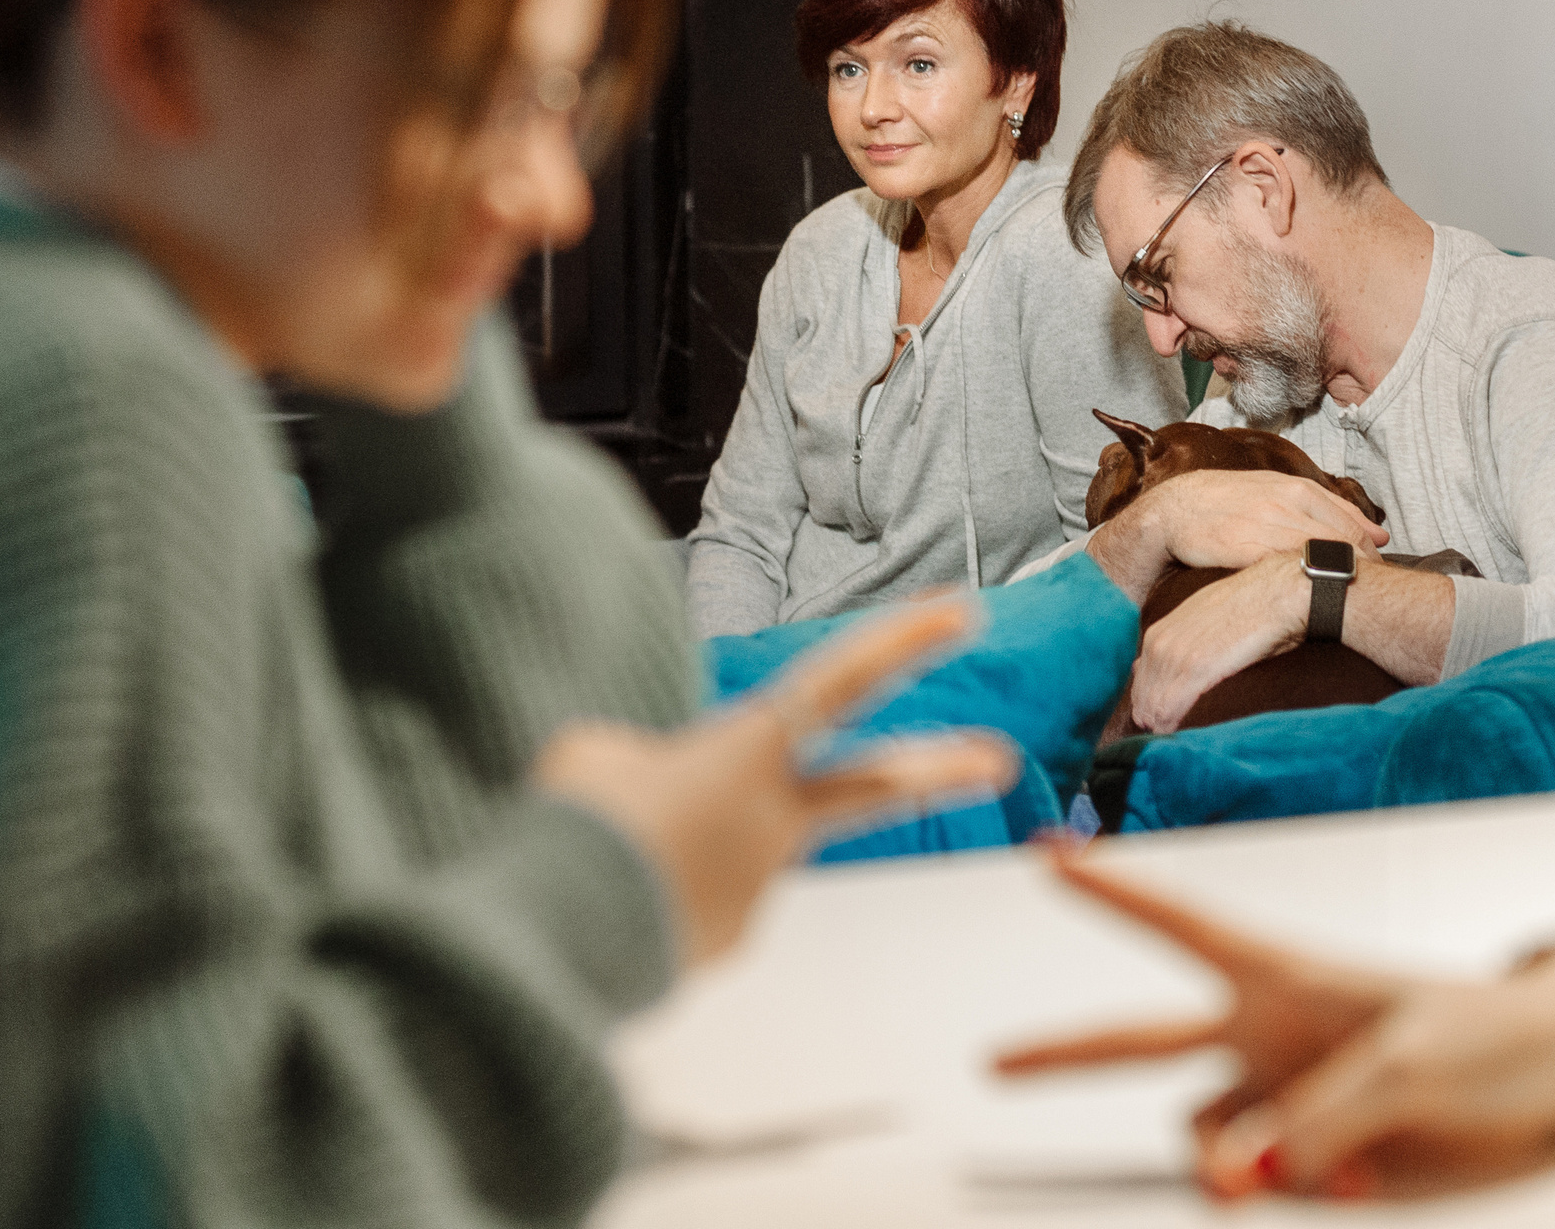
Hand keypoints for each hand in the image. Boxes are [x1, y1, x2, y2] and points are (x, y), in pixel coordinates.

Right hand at [536, 599, 1018, 965]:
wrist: (555, 940)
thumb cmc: (575, 831)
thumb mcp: (593, 756)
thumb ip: (639, 754)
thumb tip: (648, 779)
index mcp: (743, 754)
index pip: (837, 683)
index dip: (899, 642)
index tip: (961, 613)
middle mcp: (771, 822)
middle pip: (870, 786)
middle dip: (938, 769)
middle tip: (999, 761)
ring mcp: (758, 887)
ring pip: (718, 845)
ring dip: (667, 847)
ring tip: (607, 859)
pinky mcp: (730, 939)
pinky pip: (691, 897)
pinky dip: (651, 891)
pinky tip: (611, 900)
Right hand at [996, 843, 1554, 1201]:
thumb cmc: (1492, 1034)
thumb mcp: (1403, 1064)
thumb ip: (1313, 1121)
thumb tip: (1242, 1178)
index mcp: (1282, 975)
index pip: (1177, 925)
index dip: (1108, 891)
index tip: (1046, 854)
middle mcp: (1268, 1036)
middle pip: (1140, 1045)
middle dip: (1063, 1055)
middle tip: (995, 1063)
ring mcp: (1288, 1102)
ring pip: (1199, 1138)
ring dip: (1220, 1164)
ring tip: (1277, 1174)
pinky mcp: (1318, 1163)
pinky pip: (1260, 1188)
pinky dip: (1288, 1192)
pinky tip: (1356, 1181)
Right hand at [1089, 470, 1387, 601]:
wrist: (1175, 509)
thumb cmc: (1228, 503)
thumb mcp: (1277, 493)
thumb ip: (1325, 510)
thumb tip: (1378, 533)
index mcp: (1297, 489)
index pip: (1351, 524)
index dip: (1369, 553)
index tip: (1376, 572)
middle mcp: (1286, 502)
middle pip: (1341, 540)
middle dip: (1361, 568)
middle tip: (1369, 592)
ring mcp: (1266, 524)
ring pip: (1318, 554)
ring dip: (1337, 577)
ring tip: (1346, 599)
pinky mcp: (1245, 548)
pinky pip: (1285, 568)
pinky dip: (1304, 582)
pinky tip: (1311, 598)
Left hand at [1128, 553, 1309, 732]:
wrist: (1276, 593)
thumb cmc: (1250, 609)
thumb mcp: (1204, 620)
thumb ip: (1183, 642)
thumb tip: (1174, 668)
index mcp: (1160, 631)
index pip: (1140, 677)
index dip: (1148, 701)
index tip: (1158, 719)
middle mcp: (1159, 643)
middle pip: (1142, 695)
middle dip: (1151, 718)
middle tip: (1162, 737)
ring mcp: (1176, 655)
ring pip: (1153, 705)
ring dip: (1160, 726)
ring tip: (1170, 740)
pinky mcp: (1196, 669)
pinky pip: (1170, 707)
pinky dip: (1171, 725)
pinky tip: (1176, 734)